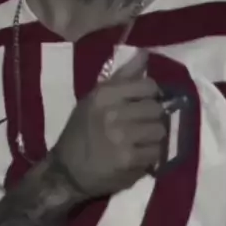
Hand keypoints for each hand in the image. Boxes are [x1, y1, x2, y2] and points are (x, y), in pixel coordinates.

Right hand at [52, 51, 166, 196]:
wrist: (66, 171)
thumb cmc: (81, 130)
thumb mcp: (95, 98)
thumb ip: (122, 76)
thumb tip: (145, 54)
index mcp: (105, 94)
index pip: (148, 85)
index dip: (150, 95)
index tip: (143, 103)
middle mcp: (114, 113)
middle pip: (156, 108)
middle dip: (152, 117)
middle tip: (142, 124)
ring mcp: (122, 137)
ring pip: (160, 131)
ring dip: (153, 137)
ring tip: (140, 140)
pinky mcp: (129, 160)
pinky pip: (156, 153)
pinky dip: (150, 155)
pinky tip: (138, 155)